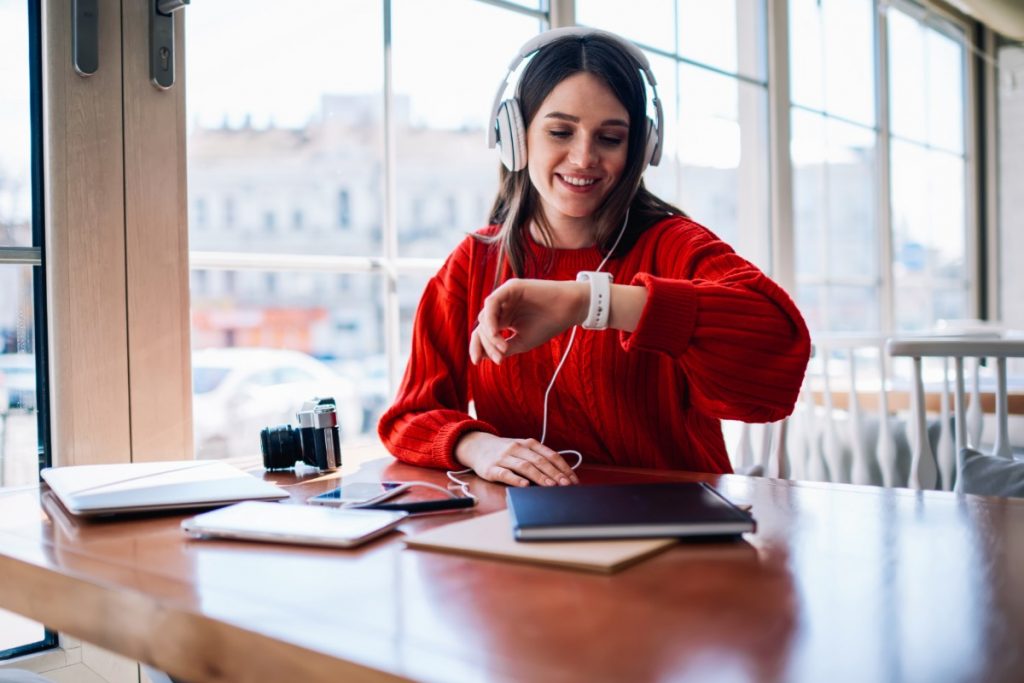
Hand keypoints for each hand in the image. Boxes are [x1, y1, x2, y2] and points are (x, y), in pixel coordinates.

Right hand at [455, 432, 578, 486]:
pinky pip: (505, 474)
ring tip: (551, 486)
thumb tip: (562, 474)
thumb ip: (539, 458)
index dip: (563, 468)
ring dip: (540, 477)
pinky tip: (525, 485)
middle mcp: (517, 448)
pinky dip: (516, 479)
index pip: (550, 455)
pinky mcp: (491, 468)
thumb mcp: (523, 449)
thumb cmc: (505, 451)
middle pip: (540, 461)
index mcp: (528, 443)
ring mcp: (504, 458)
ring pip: (525, 467)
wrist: (477, 446)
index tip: (573, 480)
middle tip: (566, 485)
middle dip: (555, 474)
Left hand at [470, 278, 587, 364]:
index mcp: (503, 318)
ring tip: (504, 348)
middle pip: (481, 326)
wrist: (569, 310)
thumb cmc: (547, 325)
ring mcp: (505, 296)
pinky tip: (496, 332)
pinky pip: (492, 303)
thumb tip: (480, 356)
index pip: (483, 332)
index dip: (477, 347)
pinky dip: (491, 319)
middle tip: (500, 358)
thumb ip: (501, 348)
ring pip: (485, 316)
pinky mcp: (510, 287)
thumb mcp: (521, 342)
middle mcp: (501, 307)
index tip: (477, 362)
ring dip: (490, 335)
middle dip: (486, 344)